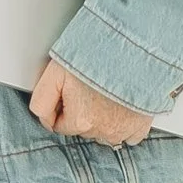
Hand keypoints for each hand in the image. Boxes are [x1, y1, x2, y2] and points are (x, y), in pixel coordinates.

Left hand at [29, 58, 154, 146]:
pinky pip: (129, 135)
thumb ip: (41, 101)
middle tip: (88, 84)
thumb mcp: (54, 72)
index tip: (71, 87)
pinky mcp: (140, 126)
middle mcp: (103, 131)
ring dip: (102, 117)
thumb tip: (44, 119)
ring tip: (105, 92)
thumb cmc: (95, 54)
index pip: (60, 124)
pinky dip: (123, 123)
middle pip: (82, 127)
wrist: (132, 46)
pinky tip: (121, 105)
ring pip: (103, 132)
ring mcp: (124, 130)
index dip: (62, 103)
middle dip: (82, 109)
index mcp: (80, 121)